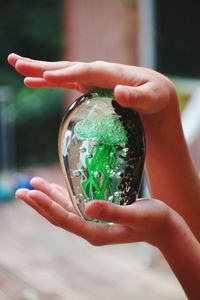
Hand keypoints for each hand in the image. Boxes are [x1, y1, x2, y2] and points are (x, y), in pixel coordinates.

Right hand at [8, 53, 176, 114]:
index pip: (86, 71)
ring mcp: (92, 79)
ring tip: (18, 66)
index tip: (48, 75)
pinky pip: (66, 82)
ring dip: (40, 70)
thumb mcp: (152, 98)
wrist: (154, 96)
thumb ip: (137, 96)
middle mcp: (98, 72)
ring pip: (63, 72)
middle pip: (68, 67)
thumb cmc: (155, 97)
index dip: (67, 73)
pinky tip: (37, 81)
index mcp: (112, 73)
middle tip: (17, 63)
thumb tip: (117, 90)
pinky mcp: (89, 87)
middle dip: (43, 66)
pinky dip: (51, 81)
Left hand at [15, 177, 175, 246]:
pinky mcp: (97, 214)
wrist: (162, 225)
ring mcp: (93, 222)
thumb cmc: (153, 220)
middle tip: (21, 190)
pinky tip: (55, 188)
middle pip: (59, 216)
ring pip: (64, 210)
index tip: (32, 194)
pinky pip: (75, 205)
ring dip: (48, 198)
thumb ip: (113, 212)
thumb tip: (88, 206)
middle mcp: (90, 229)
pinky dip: (63, 196)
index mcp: (96, 232)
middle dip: (39, 204)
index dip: (47, 207)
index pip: (65, 220)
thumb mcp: (136, 215)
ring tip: (32, 186)